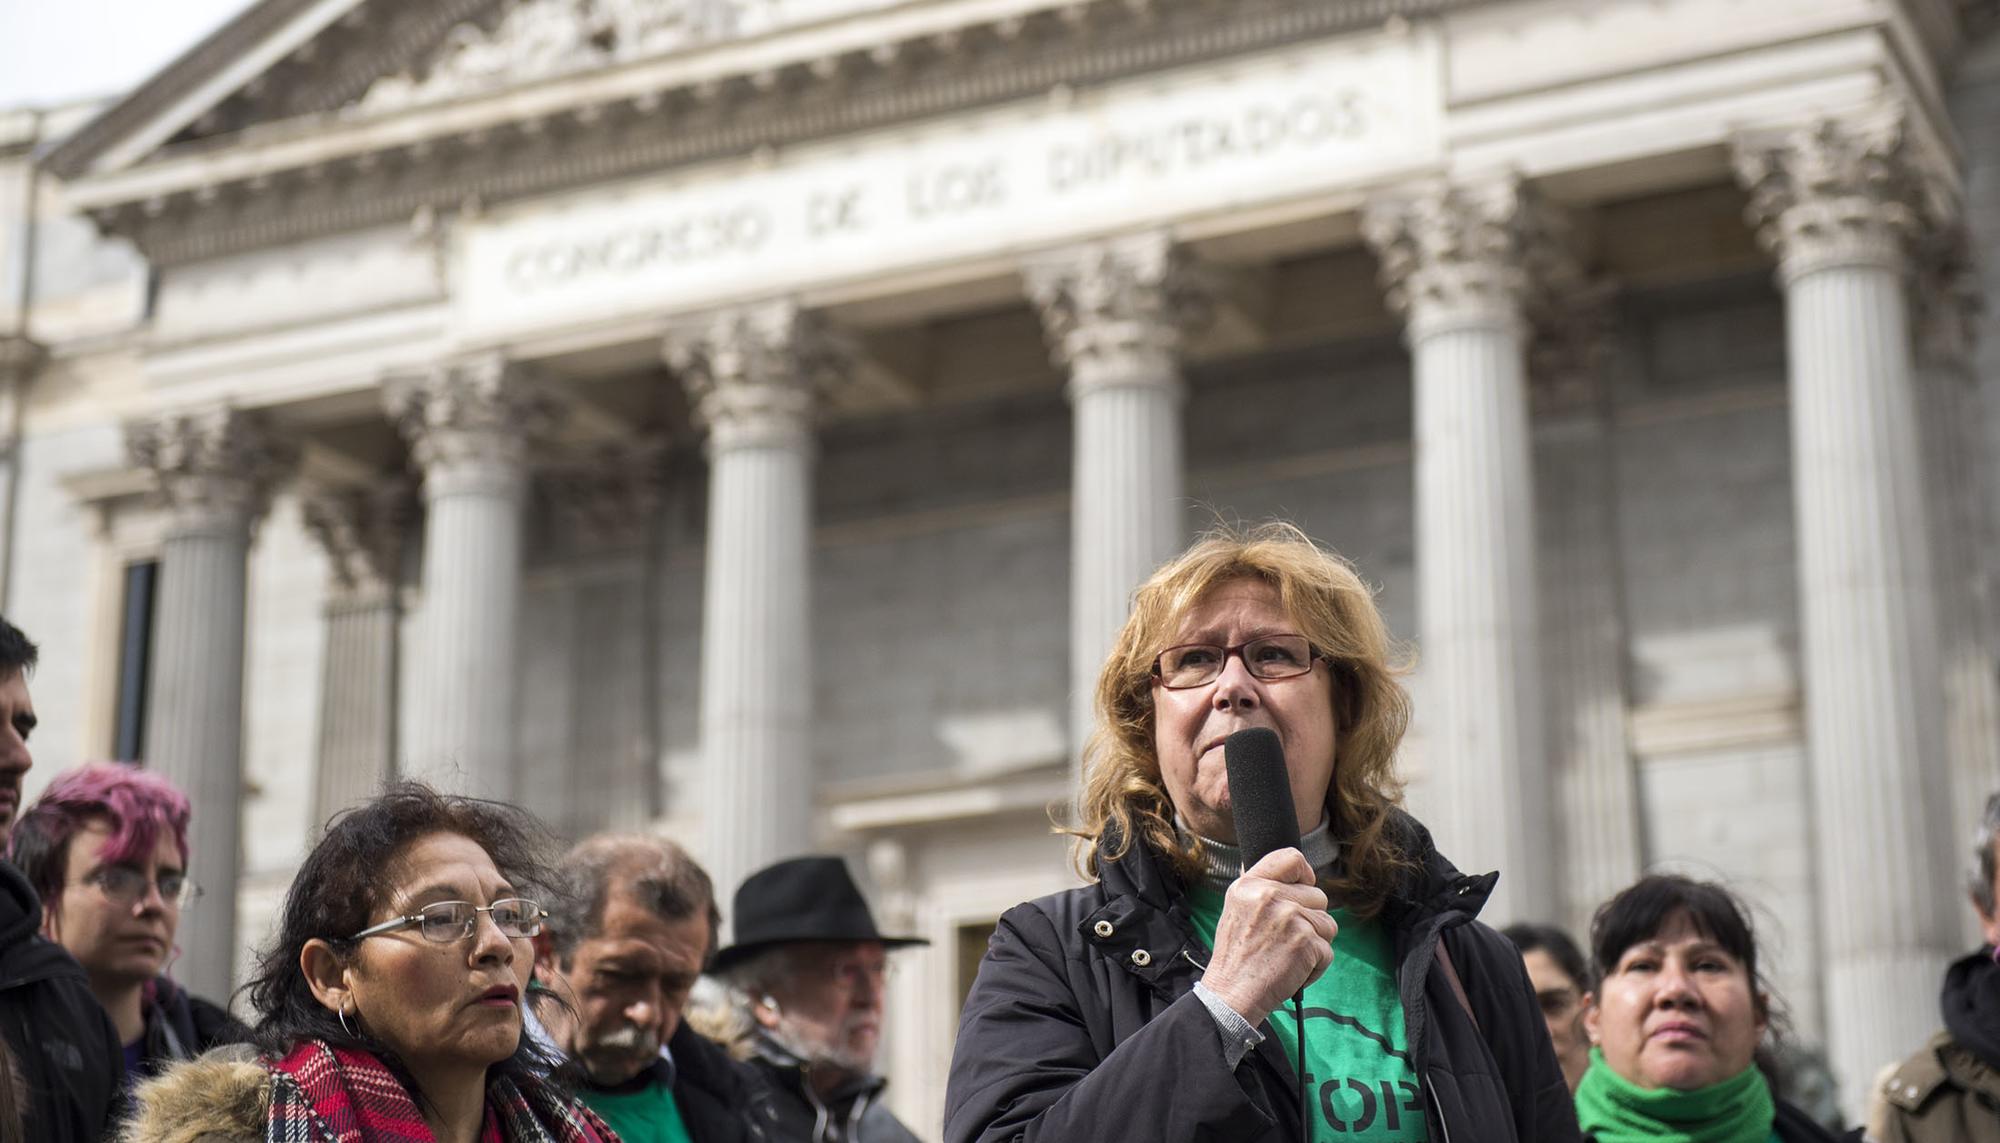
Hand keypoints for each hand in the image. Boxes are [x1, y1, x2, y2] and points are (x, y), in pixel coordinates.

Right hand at [1200, 848, 1337, 1026]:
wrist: (1232, 994)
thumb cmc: (1236, 958)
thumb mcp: (1236, 909)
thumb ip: (1261, 889)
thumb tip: (1291, 873)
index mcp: (1250, 885)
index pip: (1292, 858)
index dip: (1305, 874)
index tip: (1303, 890)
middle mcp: (1269, 896)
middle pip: (1318, 896)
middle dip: (1311, 919)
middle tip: (1286, 939)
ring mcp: (1290, 917)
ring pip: (1328, 923)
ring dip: (1316, 943)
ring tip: (1289, 956)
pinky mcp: (1306, 942)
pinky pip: (1328, 950)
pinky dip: (1316, 966)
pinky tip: (1293, 972)